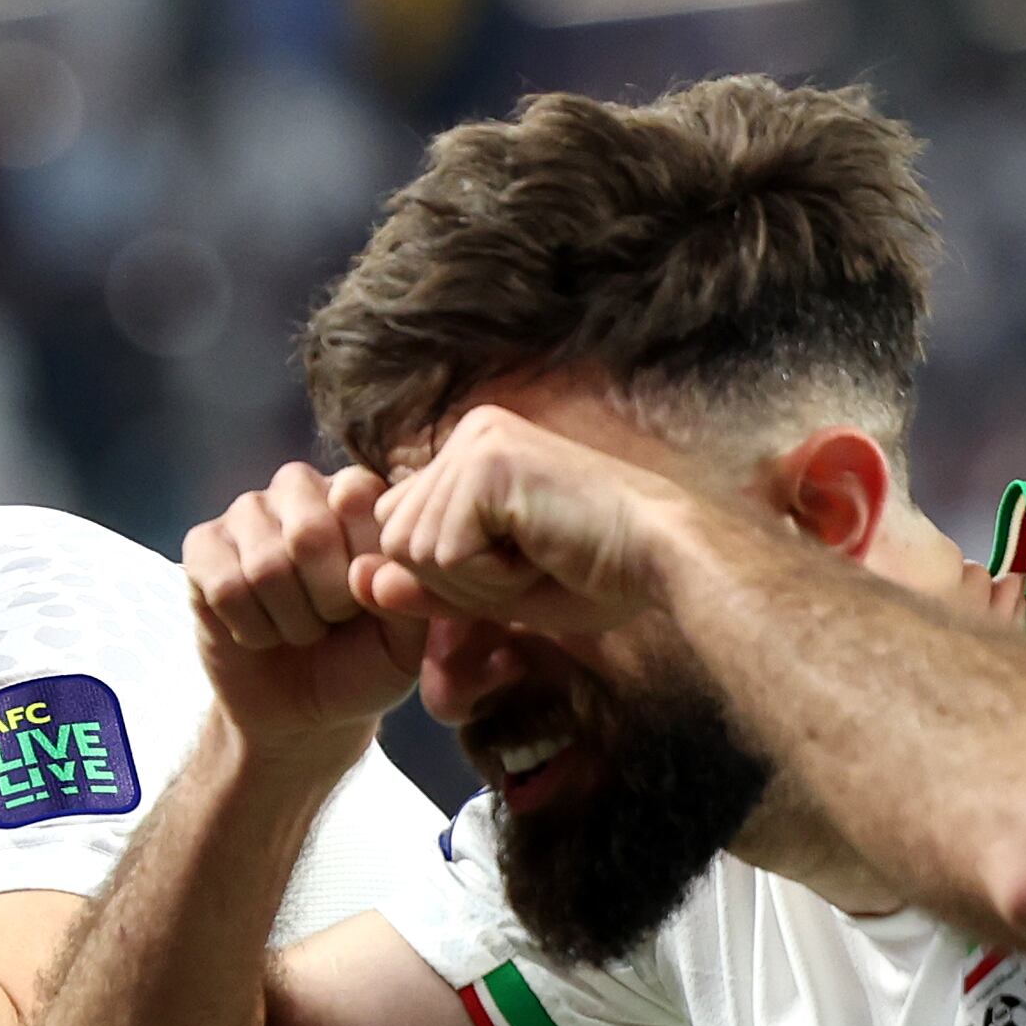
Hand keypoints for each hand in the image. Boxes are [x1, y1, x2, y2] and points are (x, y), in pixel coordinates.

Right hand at [184, 464, 425, 750]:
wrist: (300, 710)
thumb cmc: (360, 665)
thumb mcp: (405, 644)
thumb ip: (405, 599)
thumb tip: (363, 570)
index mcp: (357, 494)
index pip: (357, 496)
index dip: (362, 566)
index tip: (368, 602)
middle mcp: (300, 490)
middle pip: (309, 533)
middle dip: (327, 601)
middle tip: (331, 622)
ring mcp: (246, 513)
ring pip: (265, 566)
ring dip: (289, 622)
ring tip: (297, 630)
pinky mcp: (202, 547)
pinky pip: (224, 587)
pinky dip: (249, 629)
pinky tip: (259, 633)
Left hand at [361, 404, 691, 637]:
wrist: (664, 559)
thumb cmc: (596, 573)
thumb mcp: (492, 589)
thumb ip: (425, 585)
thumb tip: (360, 581)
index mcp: (469, 452)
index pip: (401, 532)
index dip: (451, 575)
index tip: (521, 561)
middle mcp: (466, 435)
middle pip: (397, 544)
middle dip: (458, 580)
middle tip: (532, 559)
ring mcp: (474, 443)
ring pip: (413, 552)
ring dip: (476, 580)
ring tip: (538, 553)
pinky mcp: (486, 464)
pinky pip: (443, 556)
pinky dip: (490, 577)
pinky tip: (541, 550)